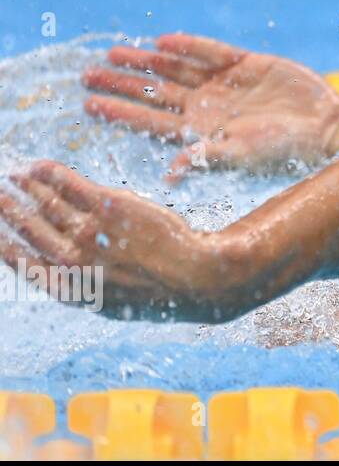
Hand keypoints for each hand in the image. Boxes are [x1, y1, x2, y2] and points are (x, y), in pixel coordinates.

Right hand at [0, 160, 241, 319]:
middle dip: (6, 209)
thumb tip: (59, 274)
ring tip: (13, 177)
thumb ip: (79, 284)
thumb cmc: (157, 287)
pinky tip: (39, 167)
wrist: (192, 275)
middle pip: (27, 229)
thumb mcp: (109, 298)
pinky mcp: (108, 207)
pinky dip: (49, 174)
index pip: (20, 261)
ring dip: (25, 187)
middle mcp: (71, 261)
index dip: (2, 242)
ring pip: (45, 204)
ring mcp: (88, 232)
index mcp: (67, 288)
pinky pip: (69, 185)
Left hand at [83, 32, 338, 183]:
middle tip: (86, 75)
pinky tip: (163, 42)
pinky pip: (210, 51)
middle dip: (121, 85)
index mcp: (200, 132)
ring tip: (113, 54)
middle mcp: (207, 108)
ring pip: (175, 70)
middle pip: (154, 93)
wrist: (327, 128)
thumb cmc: (285, 151)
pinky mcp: (246, 63)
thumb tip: (169, 175)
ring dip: (145, 62)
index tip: (87, 105)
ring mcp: (224, 84)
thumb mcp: (242, 156)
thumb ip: (205, 157)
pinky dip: (188, 46)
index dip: (119, 113)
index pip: (149, 122)